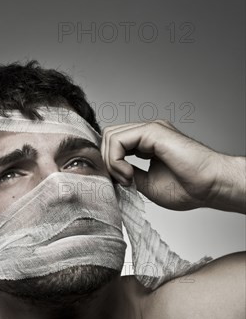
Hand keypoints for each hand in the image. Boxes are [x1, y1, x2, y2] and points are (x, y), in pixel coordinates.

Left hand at [101, 120, 240, 210]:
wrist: (210, 187)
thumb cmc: (188, 188)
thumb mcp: (146, 183)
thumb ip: (127, 173)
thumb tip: (109, 171)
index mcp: (147, 143)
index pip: (114, 143)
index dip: (109, 163)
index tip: (121, 184)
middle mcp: (148, 133)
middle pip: (109, 137)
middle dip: (107, 162)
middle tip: (123, 182)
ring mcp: (151, 129)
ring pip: (110, 136)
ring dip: (111, 162)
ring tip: (127, 179)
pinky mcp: (153, 131)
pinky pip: (118, 139)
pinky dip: (115, 160)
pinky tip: (128, 174)